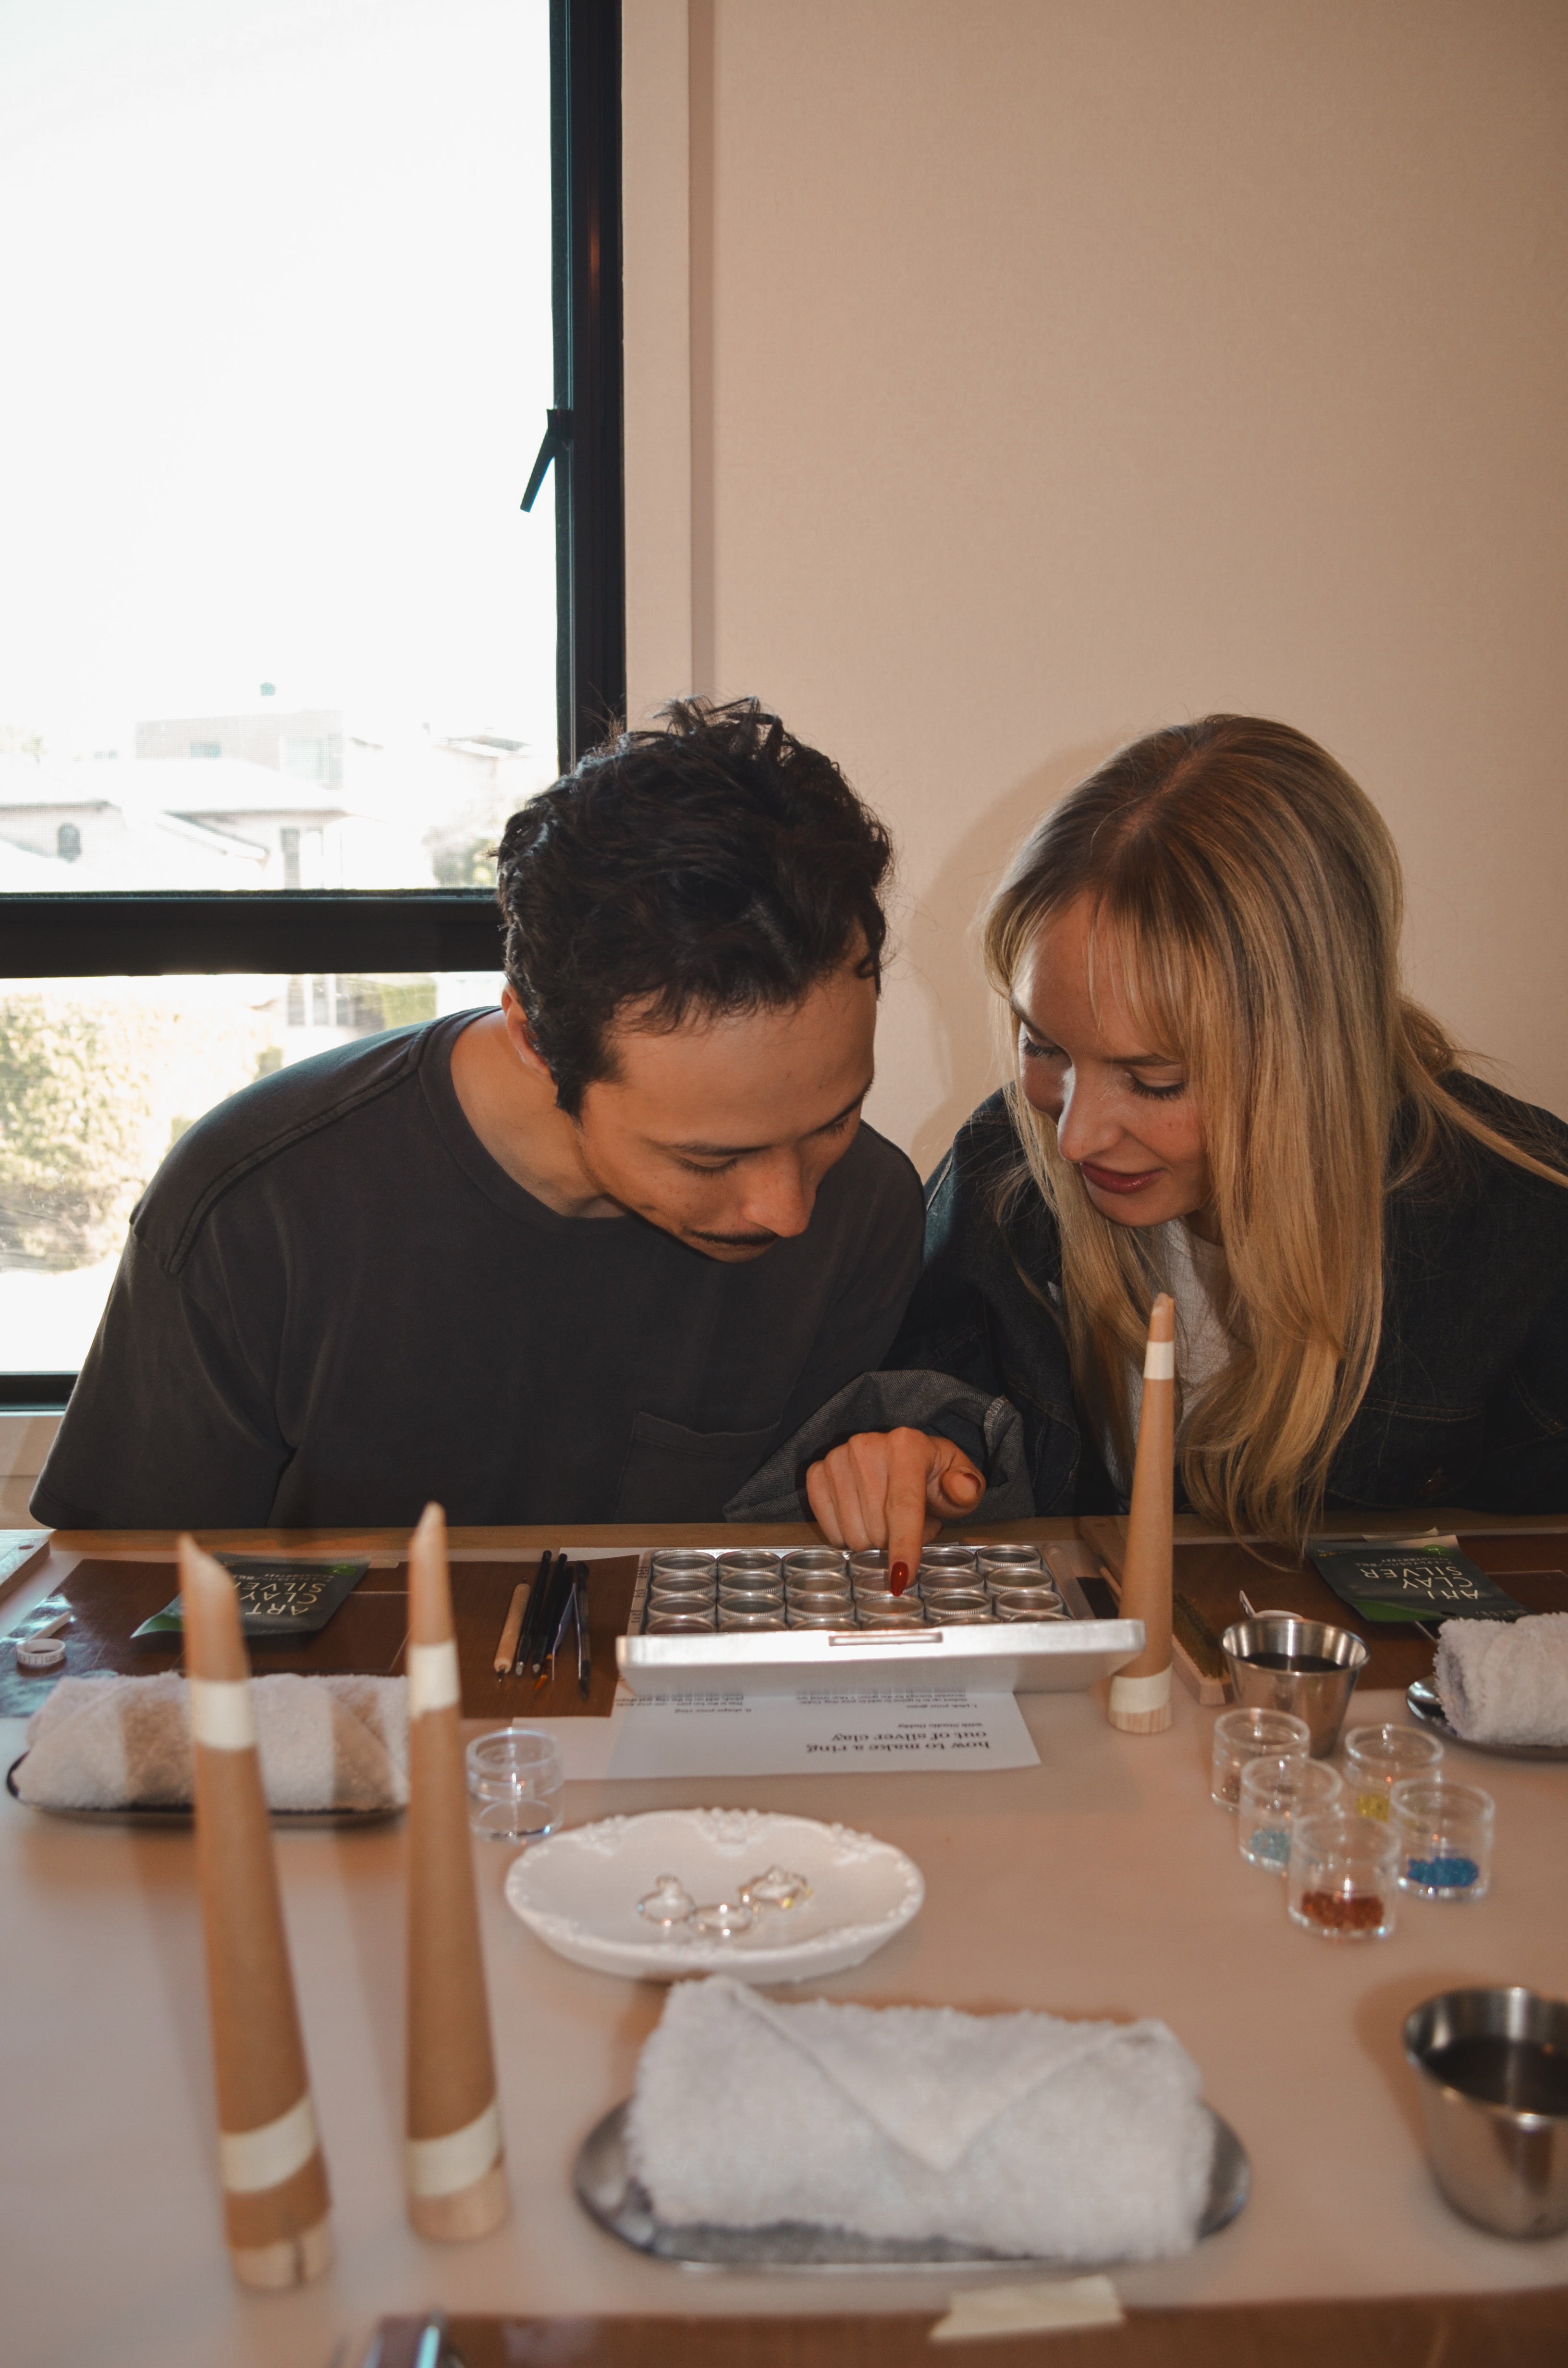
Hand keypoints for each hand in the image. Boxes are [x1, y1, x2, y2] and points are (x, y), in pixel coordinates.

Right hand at [805, 1428, 985, 1589]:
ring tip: (888, 1521)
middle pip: (876, 1528)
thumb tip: (962, 1488)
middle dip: (895, 1542)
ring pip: (851, 1533)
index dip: (904, 1546)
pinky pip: (828, 1528)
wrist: (903, 1458)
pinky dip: (846, 1536)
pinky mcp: (817, 1472)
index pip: (903, 1505)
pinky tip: (862, 1518)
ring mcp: (838, 1458)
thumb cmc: (933, 1477)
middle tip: (910, 1527)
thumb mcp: (961, 1482)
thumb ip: (967, 1489)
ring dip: (872, 1540)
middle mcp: (867, 1446)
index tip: (901, 1579)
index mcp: (907, 1445)